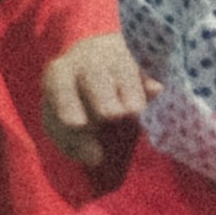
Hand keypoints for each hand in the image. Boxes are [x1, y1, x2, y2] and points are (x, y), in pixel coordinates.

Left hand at [40, 32, 146, 168]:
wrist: (94, 62)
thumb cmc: (75, 102)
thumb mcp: (64, 123)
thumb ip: (75, 143)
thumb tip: (95, 158)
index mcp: (59, 75)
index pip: (60, 87)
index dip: (67, 103)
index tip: (76, 123)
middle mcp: (86, 61)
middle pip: (93, 74)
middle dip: (102, 94)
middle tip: (111, 114)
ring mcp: (115, 56)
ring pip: (122, 68)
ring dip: (129, 89)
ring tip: (135, 111)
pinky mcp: (138, 59)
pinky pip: (145, 69)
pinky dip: (149, 81)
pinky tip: (156, 90)